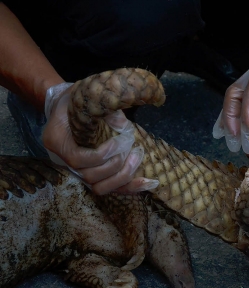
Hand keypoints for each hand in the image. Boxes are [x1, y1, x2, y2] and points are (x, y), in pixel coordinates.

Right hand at [42, 83, 158, 194]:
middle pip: (90, 177)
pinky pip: (112, 189)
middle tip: (134, 148)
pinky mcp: (95, 176)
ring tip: (138, 155)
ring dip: (124, 176)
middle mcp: (65, 162)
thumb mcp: (83, 96)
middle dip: (116, 165)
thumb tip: (123, 124)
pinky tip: (150, 182)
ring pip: (100, 188)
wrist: (66, 108)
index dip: (101, 154)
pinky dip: (131, 188)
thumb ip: (101, 108)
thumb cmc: (74, 101)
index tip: (120, 141)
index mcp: (57, 142)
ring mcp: (80, 172)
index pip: (77, 159)